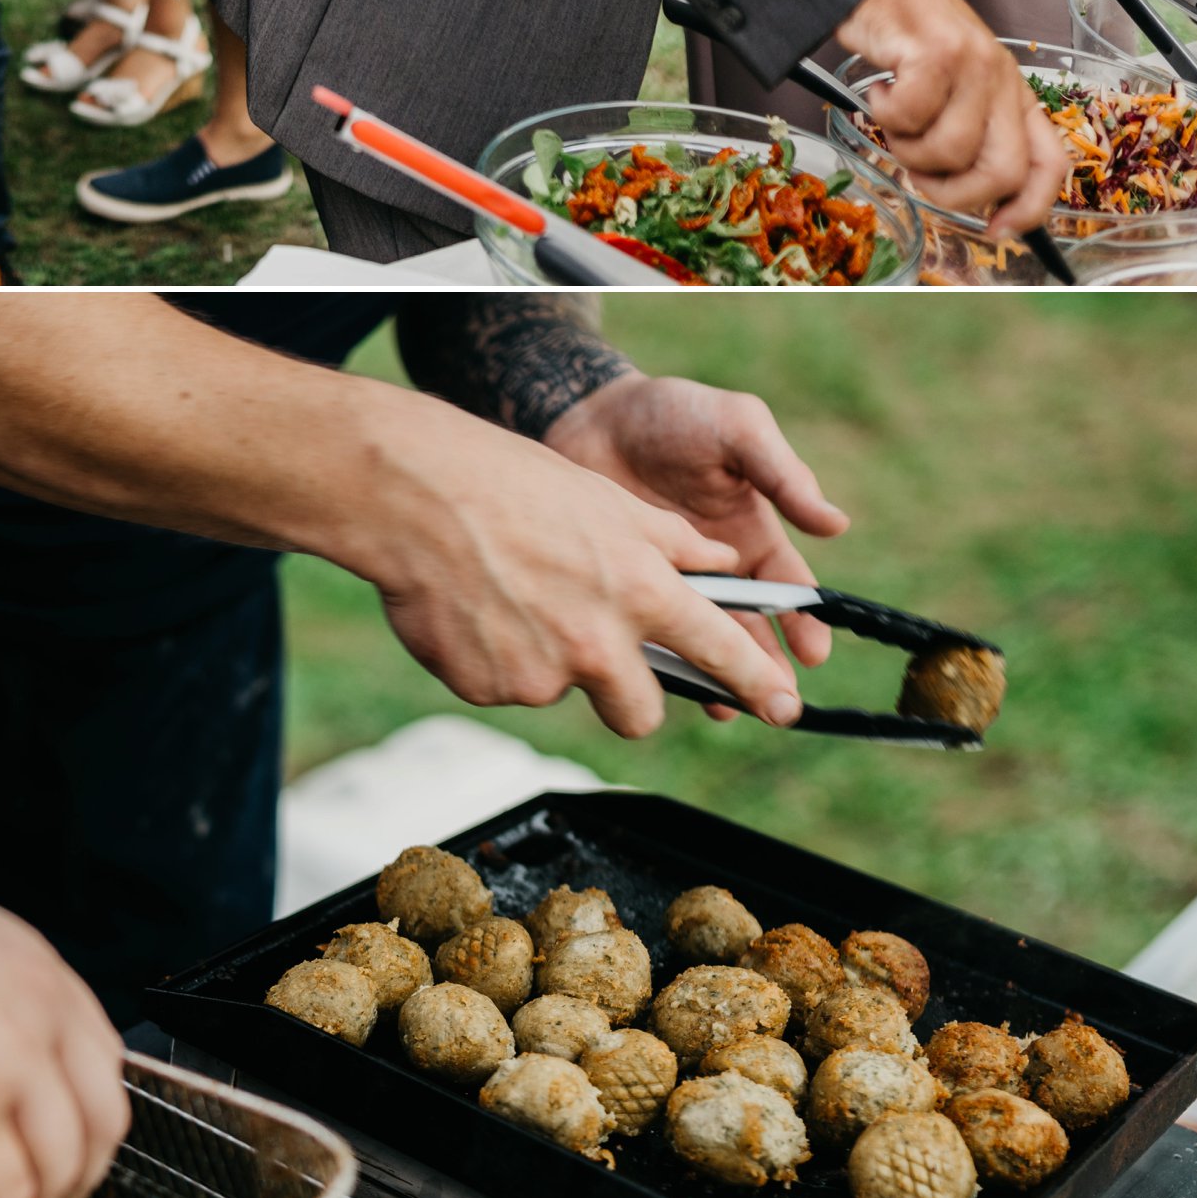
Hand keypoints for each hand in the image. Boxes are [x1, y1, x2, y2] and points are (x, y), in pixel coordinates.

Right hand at [348, 398, 808, 740]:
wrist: (413, 497)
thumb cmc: (509, 484)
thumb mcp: (608, 502)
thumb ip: (672, 544)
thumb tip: (721, 562)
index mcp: (640, 590)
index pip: (719, 650)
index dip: (757, 683)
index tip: (783, 706)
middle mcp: (599, 642)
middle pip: (641, 713)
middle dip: (628, 696)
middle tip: (594, 652)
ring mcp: (542, 674)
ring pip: (563, 691)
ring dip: (547, 662)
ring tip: (510, 597)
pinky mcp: (490, 690)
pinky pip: (505, 688)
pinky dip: (494, 659)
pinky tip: (474, 608)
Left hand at [544, 375, 848, 686]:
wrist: (586, 411)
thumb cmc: (672, 413)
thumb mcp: (737, 428)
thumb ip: (783, 473)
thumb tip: (837, 524)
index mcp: (751, 534)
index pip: (788, 590)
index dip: (804, 622)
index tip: (814, 653)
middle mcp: (716, 568)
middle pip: (749, 630)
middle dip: (765, 667)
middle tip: (776, 702)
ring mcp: (667, 583)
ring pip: (698, 641)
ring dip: (714, 675)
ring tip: (725, 706)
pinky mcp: (620, 590)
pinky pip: (643, 633)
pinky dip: (654, 660)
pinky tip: (658, 682)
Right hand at [837, 0, 1068, 236]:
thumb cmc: (910, 40)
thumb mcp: (954, 92)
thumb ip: (968, 140)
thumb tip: (969, 200)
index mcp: (1013, 97)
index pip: (1049, 165)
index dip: (1030, 209)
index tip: (997, 230)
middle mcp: (1003, 82)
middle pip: (1001, 172)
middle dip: (951, 193)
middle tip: (918, 171)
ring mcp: (974, 66)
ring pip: (949, 150)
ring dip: (905, 148)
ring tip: (894, 117)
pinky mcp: (938, 53)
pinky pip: (910, 116)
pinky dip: (882, 112)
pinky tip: (880, 89)